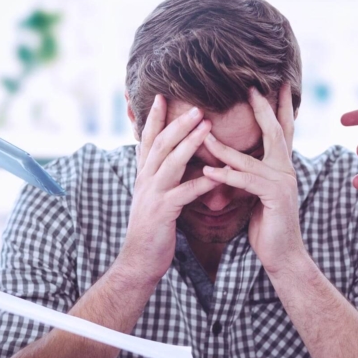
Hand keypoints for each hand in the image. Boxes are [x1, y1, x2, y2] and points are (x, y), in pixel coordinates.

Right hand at [117, 95, 220, 282]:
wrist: (138, 261)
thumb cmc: (152, 230)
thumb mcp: (153, 198)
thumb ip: (162, 178)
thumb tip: (172, 161)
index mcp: (143, 175)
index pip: (148, 140)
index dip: (154, 118)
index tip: (162, 96)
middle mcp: (145, 180)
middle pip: (161, 144)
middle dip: (178, 123)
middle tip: (196, 106)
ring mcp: (152, 195)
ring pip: (171, 162)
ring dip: (190, 143)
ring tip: (207, 127)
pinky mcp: (163, 212)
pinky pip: (185, 193)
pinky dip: (203, 182)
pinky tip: (219, 175)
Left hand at [202, 84, 305, 275]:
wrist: (282, 255)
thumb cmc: (267, 225)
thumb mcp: (257, 193)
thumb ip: (250, 174)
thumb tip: (232, 159)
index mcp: (282, 166)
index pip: (281, 130)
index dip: (278, 107)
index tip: (275, 84)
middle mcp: (286, 170)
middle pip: (275, 131)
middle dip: (263, 108)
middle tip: (251, 87)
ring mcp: (283, 182)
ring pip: (250, 158)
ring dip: (223, 147)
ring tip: (203, 134)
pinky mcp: (274, 197)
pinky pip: (246, 182)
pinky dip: (226, 176)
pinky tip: (208, 172)